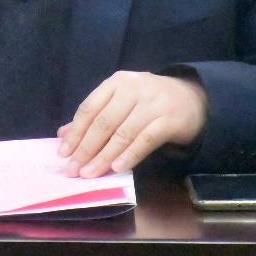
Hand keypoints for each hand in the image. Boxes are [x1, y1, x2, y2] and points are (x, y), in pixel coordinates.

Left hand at [56, 71, 206, 177]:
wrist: (192, 98)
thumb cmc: (149, 101)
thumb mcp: (121, 100)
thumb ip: (94, 115)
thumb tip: (63, 135)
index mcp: (117, 82)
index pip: (89, 108)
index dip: (75, 132)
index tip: (62, 153)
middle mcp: (133, 89)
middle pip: (104, 122)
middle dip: (86, 148)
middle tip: (73, 170)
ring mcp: (152, 103)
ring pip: (122, 133)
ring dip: (104, 156)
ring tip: (90, 174)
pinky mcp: (169, 120)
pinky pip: (145, 140)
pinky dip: (130, 155)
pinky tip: (117, 168)